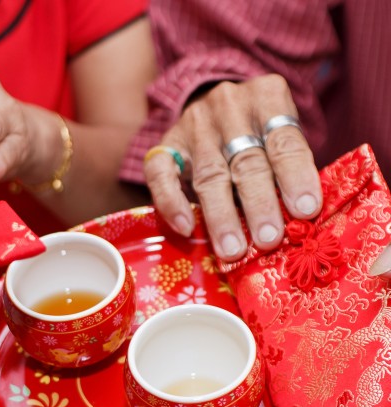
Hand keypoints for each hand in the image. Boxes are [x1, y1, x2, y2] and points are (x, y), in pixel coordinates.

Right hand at [144, 75, 321, 260]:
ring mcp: (194, 125)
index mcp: (267, 97)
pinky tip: (186, 227)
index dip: (296, 178)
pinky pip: (162, 175)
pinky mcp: (166, 144)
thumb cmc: (256, 133)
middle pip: (247, 161)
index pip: (285, 141)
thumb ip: (286, 168)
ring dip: (222, 215)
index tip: (306, 211)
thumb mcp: (279, 135)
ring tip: (233, 249)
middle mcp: (229, 105)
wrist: (212, 106)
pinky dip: (172, 203)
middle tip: (269, 239)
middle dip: (259, 204)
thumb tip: (298, 221)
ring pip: (210, 174)